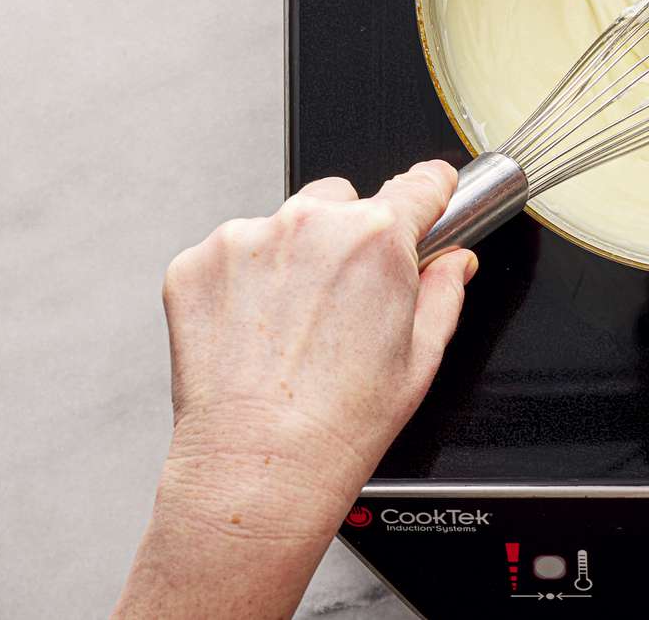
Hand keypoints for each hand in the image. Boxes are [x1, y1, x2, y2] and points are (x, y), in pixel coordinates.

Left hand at [117, 161, 473, 618]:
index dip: (431, 192)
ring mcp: (245, 240)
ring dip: (294, 256)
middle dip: (351, 236)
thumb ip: (445, 291)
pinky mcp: (196, 263)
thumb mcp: (423, 357)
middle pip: (344, 199)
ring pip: (285, 224)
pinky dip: (244, 280)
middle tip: (347, 297)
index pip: (420, 182)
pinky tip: (257, 330)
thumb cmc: (340, 423)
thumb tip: (453, 263)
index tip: (430, 194)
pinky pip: (232, 252)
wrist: (259, 466)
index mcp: (377, 239)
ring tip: (295, 325)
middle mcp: (310, 224)